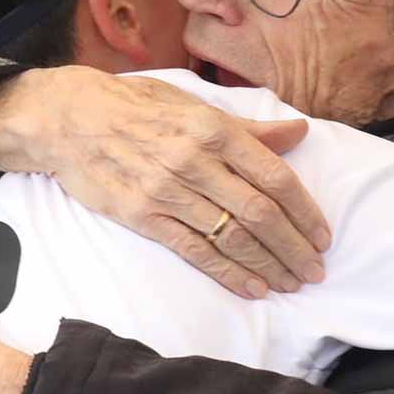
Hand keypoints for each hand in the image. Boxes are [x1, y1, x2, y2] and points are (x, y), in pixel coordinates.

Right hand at [0, 65, 331, 298]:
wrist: (70, 119)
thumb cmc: (137, 107)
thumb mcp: (195, 105)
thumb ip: (248, 128)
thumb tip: (300, 134)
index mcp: (214, 129)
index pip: (275, 176)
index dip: (305, 211)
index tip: (323, 236)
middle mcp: (195, 160)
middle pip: (259, 213)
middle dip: (294, 247)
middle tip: (316, 271)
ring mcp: (168, 191)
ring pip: (231, 235)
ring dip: (268, 265)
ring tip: (291, 283)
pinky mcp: (143, 215)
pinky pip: (195, 250)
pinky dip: (228, 272)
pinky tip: (252, 287)